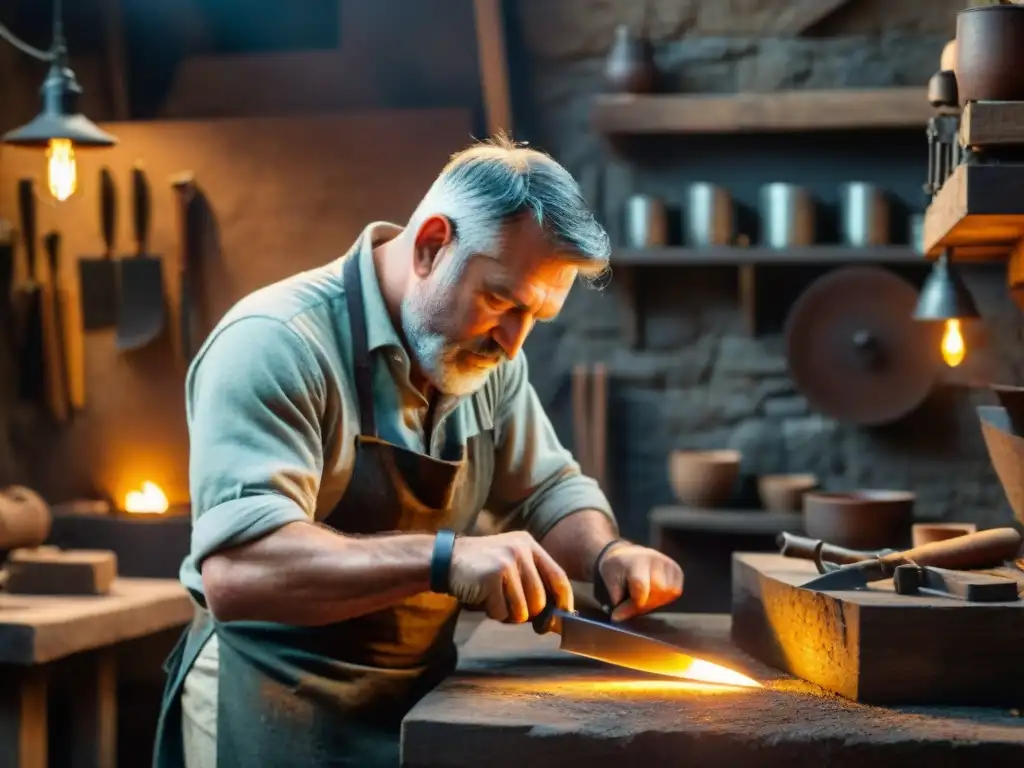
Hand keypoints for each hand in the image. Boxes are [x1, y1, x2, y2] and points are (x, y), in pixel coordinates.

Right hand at [449, 532, 572, 623]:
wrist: (447, 559)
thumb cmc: (483, 567)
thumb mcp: (511, 562)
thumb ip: (533, 581)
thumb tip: (554, 618)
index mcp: (529, 545)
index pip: (558, 576)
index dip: (564, 600)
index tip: (563, 616)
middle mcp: (520, 550)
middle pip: (540, 599)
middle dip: (528, 614)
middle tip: (512, 609)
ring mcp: (506, 562)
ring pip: (522, 609)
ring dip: (508, 614)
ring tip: (495, 600)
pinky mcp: (491, 577)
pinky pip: (502, 611)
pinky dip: (493, 613)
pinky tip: (483, 598)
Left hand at [598, 543, 682, 622]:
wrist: (624, 554)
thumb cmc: (615, 568)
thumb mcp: (610, 582)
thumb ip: (617, 600)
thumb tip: (619, 618)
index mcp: (637, 560)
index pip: (641, 587)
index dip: (631, 605)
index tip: (618, 614)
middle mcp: (656, 559)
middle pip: (658, 591)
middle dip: (645, 604)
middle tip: (632, 604)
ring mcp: (668, 563)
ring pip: (670, 592)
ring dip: (656, 601)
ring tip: (643, 597)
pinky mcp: (677, 569)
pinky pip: (676, 591)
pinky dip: (665, 597)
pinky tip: (654, 593)